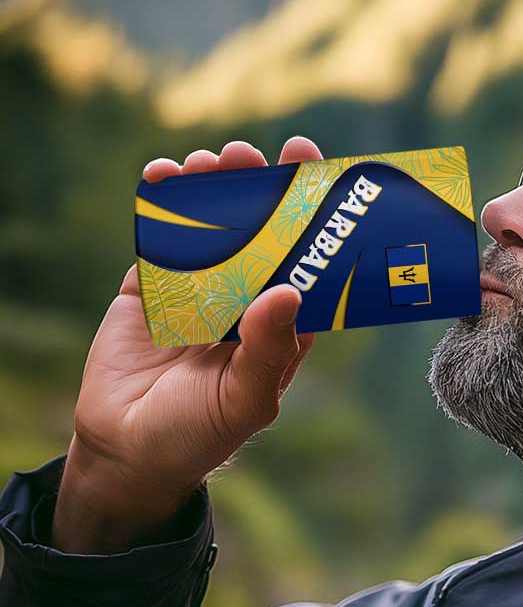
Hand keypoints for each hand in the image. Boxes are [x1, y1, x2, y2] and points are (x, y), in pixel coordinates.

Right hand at [52, 137, 322, 552]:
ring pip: (211, 226)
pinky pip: (160, 237)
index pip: (305, 261)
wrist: (127, 451)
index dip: (311, 217)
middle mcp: (245, 300)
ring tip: (210, 163)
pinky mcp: (152, 287)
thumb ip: (268, 350)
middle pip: (259, 232)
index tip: (312, 169)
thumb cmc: (199, 434)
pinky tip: (165, 176)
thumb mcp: (245, 400)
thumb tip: (288, 291)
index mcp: (281, 325)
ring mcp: (198, 290)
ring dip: (212, 188)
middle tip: (252, 155)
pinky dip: (162, 204)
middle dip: (258, 188)